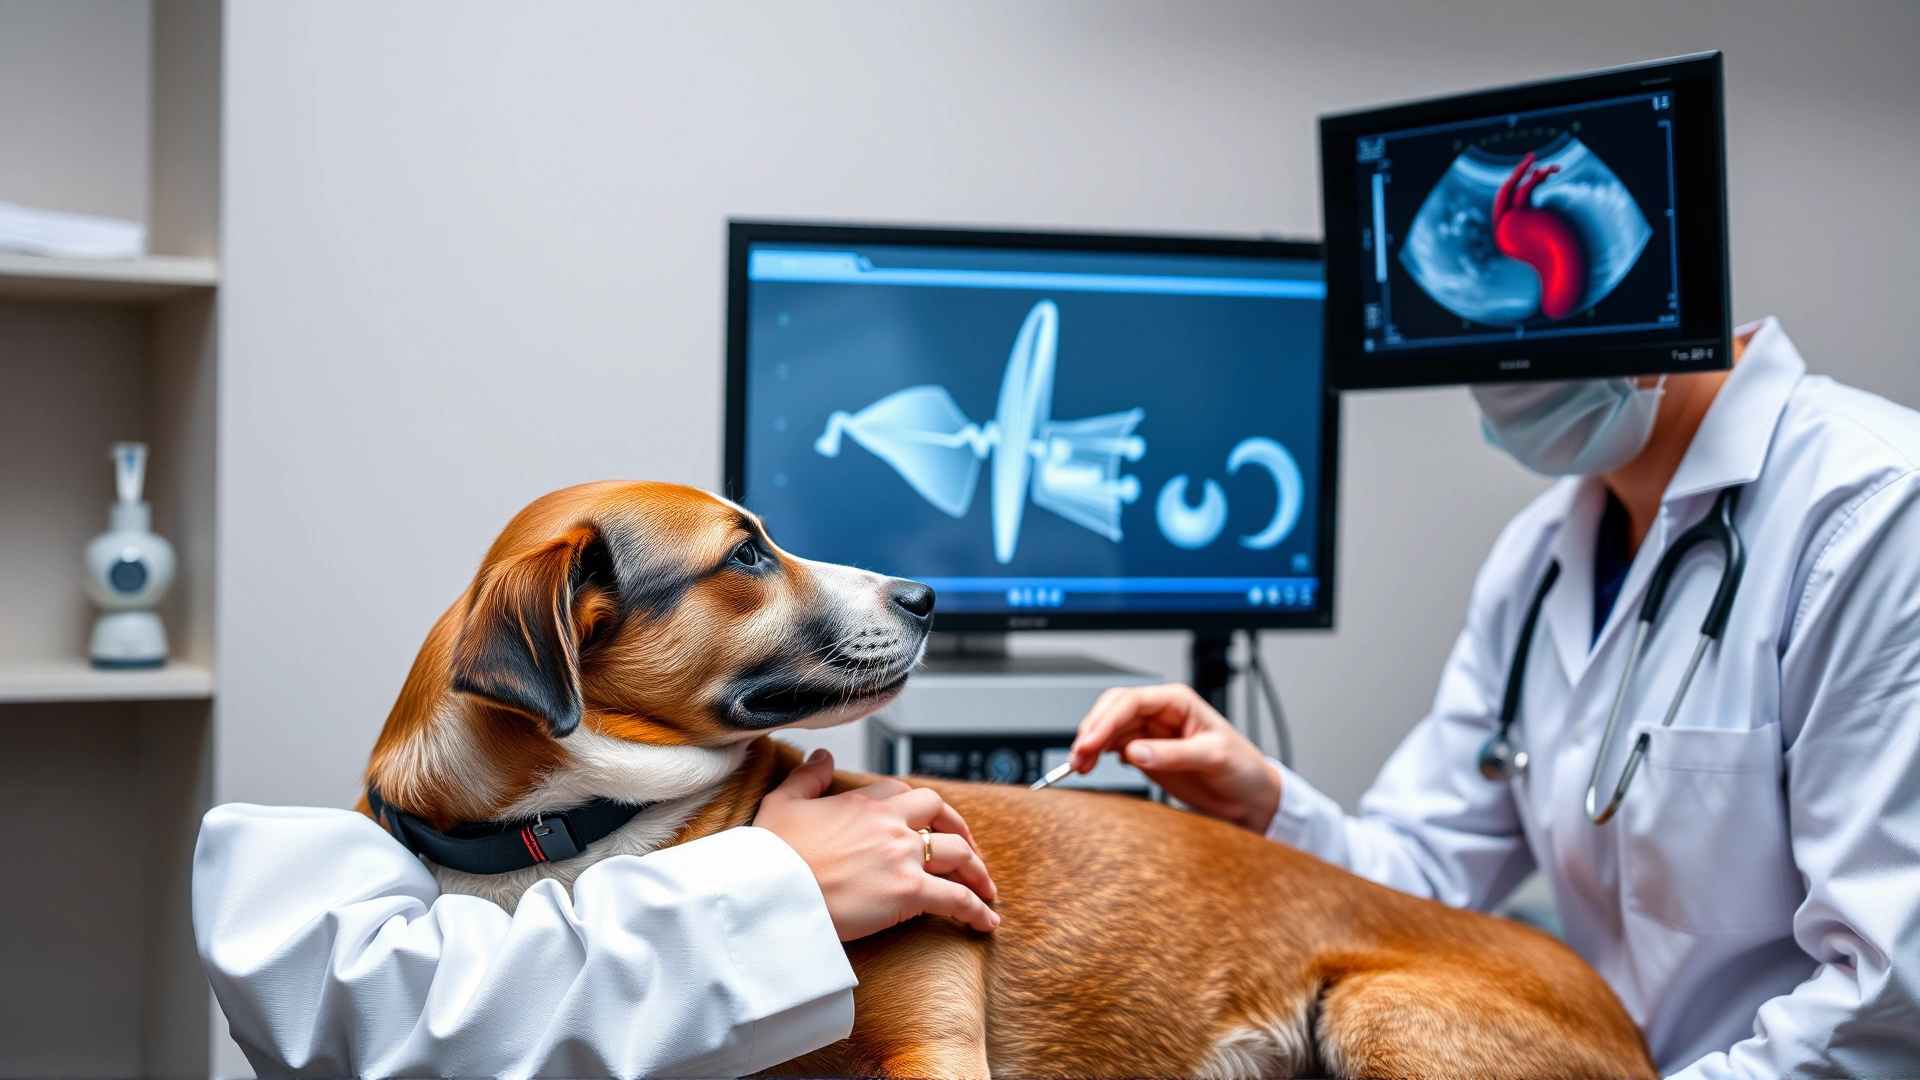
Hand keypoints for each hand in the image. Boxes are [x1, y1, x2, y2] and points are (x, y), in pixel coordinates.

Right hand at [753, 749, 999, 939]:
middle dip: (959, 830)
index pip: (905, 793)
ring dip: (977, 871)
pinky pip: (957, 899)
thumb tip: (822, 756)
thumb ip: (807, 778)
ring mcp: (903, 857)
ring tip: (985, 889)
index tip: (925, 822)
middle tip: (966, 849)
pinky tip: (986, 921)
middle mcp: (890, 824)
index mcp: (863, 803)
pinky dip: (977, 909)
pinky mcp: (909, 893)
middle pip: (941, 814)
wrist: (771, 892)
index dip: (919, 808)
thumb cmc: (772, 855)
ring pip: (958, 854)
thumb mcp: (782, 804)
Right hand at [1068, 683, 1281, 832]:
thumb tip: (1133, 752)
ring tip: (1078, 766)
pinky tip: (1090, 767)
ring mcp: (1151, 734)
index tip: (1089, 742)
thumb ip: (1173, 754)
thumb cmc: (1243, 769)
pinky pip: (1112, 748)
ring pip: (1108, 729)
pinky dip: (1097, 756)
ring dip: (1090, 745)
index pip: (1132, 701)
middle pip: (1112, 710)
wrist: (1250, 797)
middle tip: (1078, 756)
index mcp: (1178, 702)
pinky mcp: (1146, 754)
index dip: (1105, 720)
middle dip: (1091, 730)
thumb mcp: (1213, 758)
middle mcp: (1161, 714)